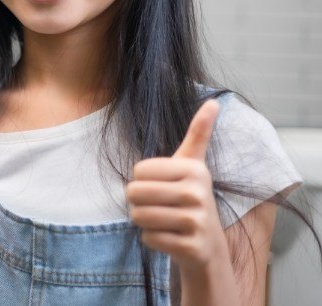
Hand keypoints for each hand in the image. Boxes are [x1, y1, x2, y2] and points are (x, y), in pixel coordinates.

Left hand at [126, 100, 226, 269]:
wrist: (208, 246)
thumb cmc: (191, 199)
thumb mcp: (193, 164)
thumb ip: (199, 132)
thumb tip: (214, 101)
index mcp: (194, 169)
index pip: (139, 170)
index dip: (141, 180)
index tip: (161, 186)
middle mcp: (197, 193)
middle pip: (135, 192)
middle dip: (137, 202)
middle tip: (156, 206)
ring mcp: (196, 222)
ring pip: (139, 216)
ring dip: (143, 221)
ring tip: (161, 221)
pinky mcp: (191, 247)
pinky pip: (149, 238)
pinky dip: (151, 239)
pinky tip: (168, 237)